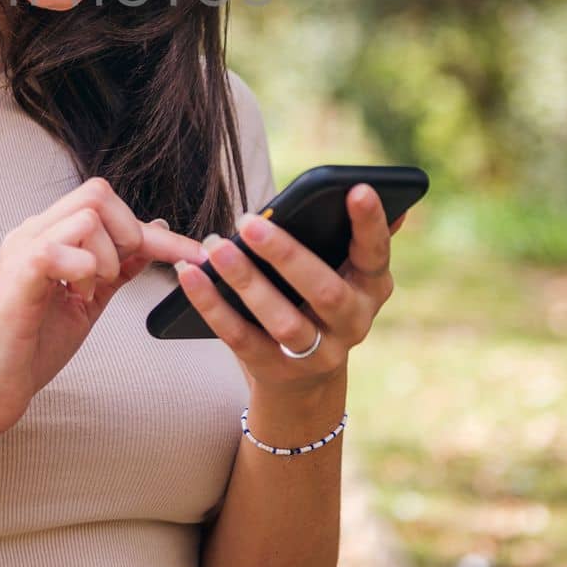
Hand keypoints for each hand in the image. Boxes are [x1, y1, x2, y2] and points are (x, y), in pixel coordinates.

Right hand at [0, 178, 207, 440]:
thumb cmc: (29, 350)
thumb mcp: (86, 303)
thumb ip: (116, 268)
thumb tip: (155, 234)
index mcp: (47, 235)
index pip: (106, 205)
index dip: (155, 230)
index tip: (195, 255)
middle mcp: (32, 232)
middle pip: (98, 193)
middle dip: (129, 234)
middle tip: (117, 279)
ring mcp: (21, 249)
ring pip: (88, 216)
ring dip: (107, 258)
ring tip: (87, 292)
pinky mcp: (17, 275)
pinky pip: (63, 249)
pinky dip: (84, 271)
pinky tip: (74, 295)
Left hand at [174, 185, 405, 389]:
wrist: (307, 379)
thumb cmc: (318, 298)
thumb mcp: (344, 271)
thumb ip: (348, 235)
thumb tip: (363, 186)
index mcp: (370, 287)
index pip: (375, 253)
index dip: (370, 223)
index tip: (357, 188)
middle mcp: (352, 324)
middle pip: (324, 291)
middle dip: (286, 255)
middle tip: (247, 221)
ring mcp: (315, 354)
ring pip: (282, 321)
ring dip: (245, 281)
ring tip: (215, 247)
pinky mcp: (274, 369)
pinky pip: (239, 337)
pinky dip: (212, 306)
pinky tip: (190, 275)